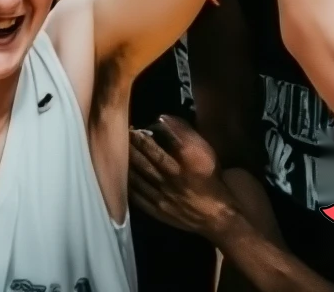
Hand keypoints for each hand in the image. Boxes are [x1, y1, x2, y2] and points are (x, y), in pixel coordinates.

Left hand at [129, 116, 237, 238]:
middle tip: (120, 135)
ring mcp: (164, 197)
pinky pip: (136, 195)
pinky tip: (120, 173)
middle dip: (131, 146)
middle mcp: (174, 178)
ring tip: (117, 150)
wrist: (216, 216)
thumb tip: (162, 118)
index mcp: (189, 162)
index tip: (134, 128)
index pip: (159, 146)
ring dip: (126, 162)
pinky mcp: (157, 211)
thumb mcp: (204, 152)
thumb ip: (184, 133)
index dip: (144, 136)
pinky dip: (127, 183)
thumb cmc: (209, 178)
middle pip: (146, 159)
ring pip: (138, 176)